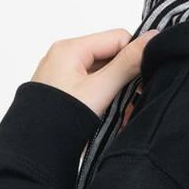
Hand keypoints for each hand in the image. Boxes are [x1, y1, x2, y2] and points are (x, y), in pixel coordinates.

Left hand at [30, 28, 160, 120]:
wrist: (35, 151)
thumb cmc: (60, 119)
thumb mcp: (100, 89)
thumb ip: (128, 63)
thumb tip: (153, 37)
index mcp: (70, 48)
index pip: (117, 38)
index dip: (134, 56)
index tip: (144, 79)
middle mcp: (64, 57)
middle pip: (110, 56)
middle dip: (126, 78)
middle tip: (135, 100)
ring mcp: (63, 75)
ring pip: (103, 74)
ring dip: (118, 91)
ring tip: (123, 113)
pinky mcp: (64, 92)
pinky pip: (93, 88)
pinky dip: (106, 99)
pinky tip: (112, 116)